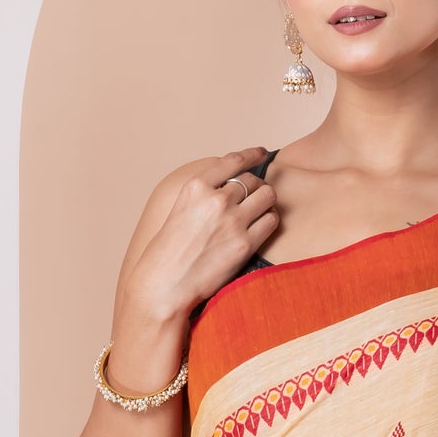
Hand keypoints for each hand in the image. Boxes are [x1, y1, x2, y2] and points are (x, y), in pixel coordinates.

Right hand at [111, 148, 279, 354]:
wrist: (166, 283)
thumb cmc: (170, 251)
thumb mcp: (181, 210)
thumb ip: (204, 195)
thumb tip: (233, 186)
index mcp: (196, 187)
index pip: (232, 161)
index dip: (251, 154)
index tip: (260, 153)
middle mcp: (215, 199)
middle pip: (253, 180)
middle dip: (256, 187)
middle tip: (254, 198)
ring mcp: (232, 221)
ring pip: (267, 196)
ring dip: (267, 202)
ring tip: (259, 212)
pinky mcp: (245, 244)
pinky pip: (271, 221)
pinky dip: (270, 221)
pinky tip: (262, 227)